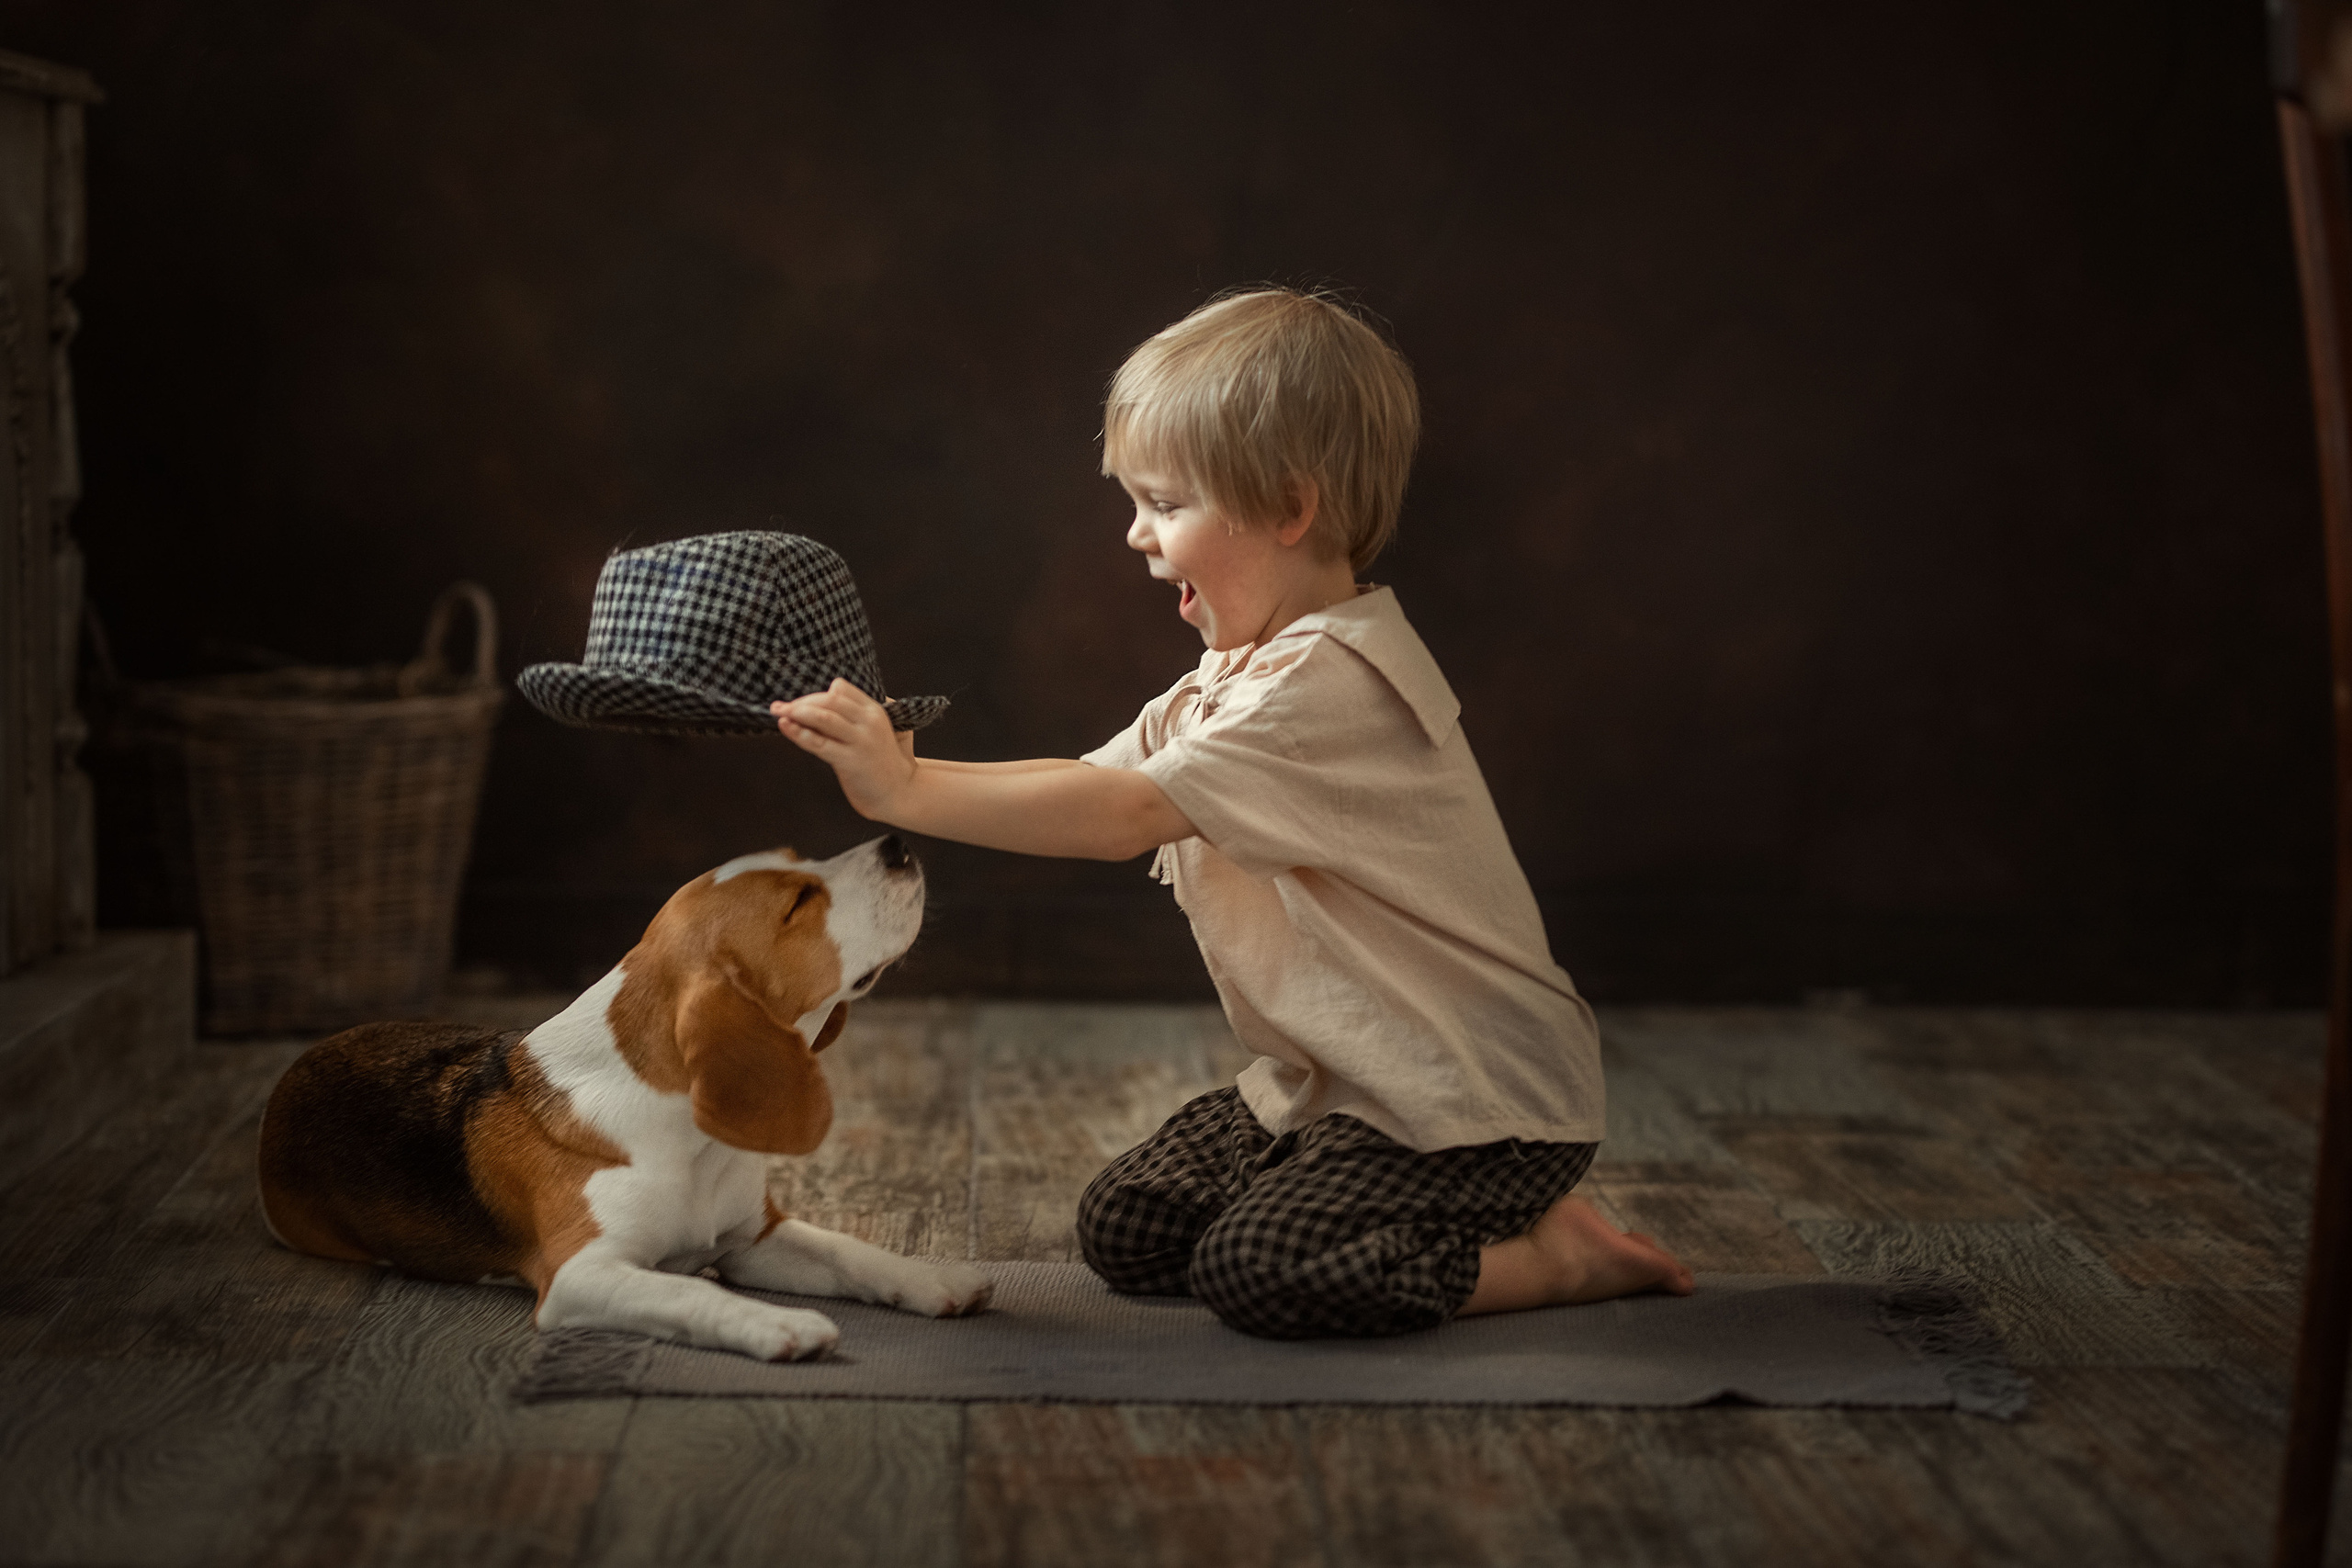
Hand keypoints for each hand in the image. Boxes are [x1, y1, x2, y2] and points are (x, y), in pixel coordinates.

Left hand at [772, 680, 916, 819]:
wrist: (900, 793)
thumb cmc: (882, 763)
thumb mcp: (875, 731)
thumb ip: (853, 717)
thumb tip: (817, 705)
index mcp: (874, 710)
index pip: (840, 689)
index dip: (815, 694)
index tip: (799, 704)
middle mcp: (869, 722)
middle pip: (829, 699)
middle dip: (801, 702)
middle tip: (779, 707)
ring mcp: (861, 741)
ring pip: (824, 717)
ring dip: (797, 711)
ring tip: (778, 712)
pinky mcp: (851, 761)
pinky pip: (820, 743)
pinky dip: (800, 733)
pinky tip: (785, 727)